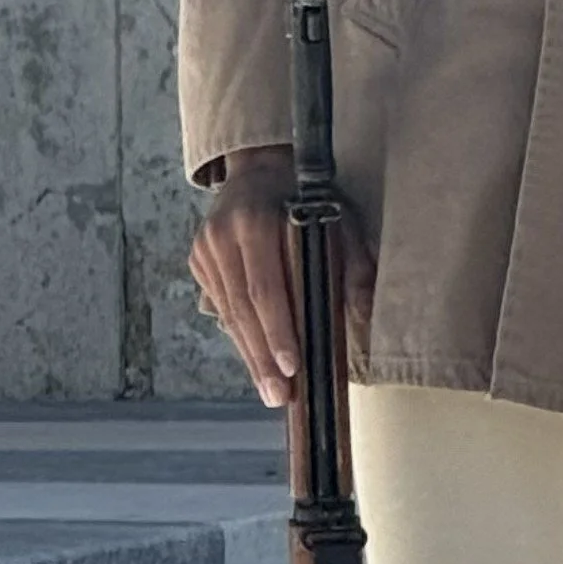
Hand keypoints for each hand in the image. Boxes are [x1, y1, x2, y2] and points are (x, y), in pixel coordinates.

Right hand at [186, 148, 376, 405]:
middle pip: (243, 309)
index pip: (265, 287)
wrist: (260, 167)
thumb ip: (352, 267)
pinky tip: (257, 362)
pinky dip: (241, 336)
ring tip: (270, 390)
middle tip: (280, 396)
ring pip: (228, 313)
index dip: (277, 330)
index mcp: (255, 221)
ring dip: (250, 355)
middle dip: (263, 357)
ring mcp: (205, 248)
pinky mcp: (198, 260)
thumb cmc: (307, 197)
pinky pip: (221, 306)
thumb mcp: (338, 220)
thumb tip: (364, 318)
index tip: (291, 365)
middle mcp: (222, 235)